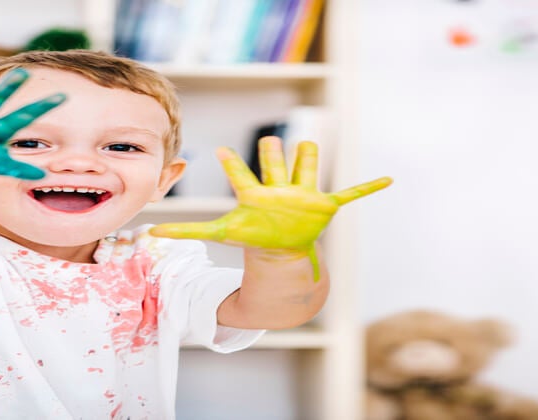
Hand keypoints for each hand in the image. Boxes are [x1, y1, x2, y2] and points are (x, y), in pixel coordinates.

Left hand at [150, 137, 391, 279]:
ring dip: (310, 162)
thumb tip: (149, 233)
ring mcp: (303, 197)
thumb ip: (185, 231)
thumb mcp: (218, 233)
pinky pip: (349, 195)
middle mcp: (279, 191)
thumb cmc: (251, 234)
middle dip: (273, 157)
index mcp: (254, 197)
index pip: (240, 179)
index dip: (231, 167)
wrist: (281, 248)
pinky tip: (388, 179)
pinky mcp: (324, 207)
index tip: (218, 152)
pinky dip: (367, 188)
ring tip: (309, 143)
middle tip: (269, 139)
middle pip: (274, 170)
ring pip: (307, 173)